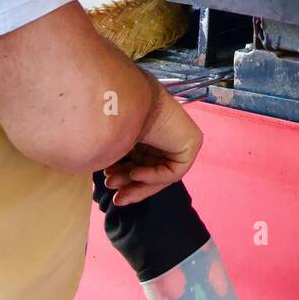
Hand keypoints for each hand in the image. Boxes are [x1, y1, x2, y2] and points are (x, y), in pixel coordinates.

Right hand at [103, 90, 202, 205]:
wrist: (126, 103)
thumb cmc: (113, 119)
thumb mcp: (112, 146)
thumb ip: (115, 160)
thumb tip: (109, 180)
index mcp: (147, 129)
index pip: (141, 159)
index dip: (126, 178)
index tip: (107, 187)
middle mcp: (164, 133)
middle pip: (151, 168)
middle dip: (131, 184)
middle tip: (114, 196)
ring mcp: (179, 138)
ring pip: (161, 173)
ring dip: (138, 183)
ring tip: (114, 184)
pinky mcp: (191, 143)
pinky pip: (174, 171)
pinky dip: (154, 176)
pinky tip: (135, 173)